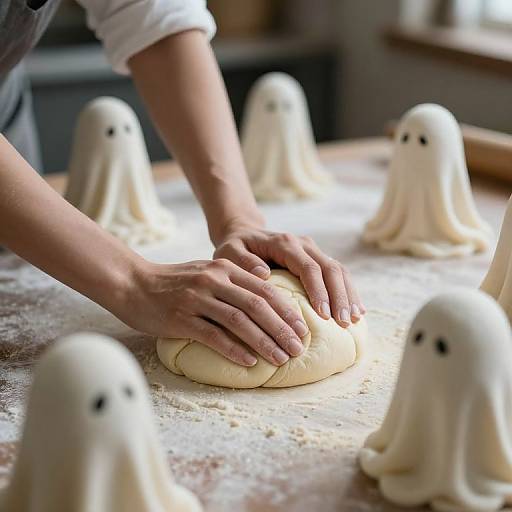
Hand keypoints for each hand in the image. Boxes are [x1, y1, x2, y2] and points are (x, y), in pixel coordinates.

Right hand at [121, 259, 309, 366]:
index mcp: (225, 268)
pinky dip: (233, 349)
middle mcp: (214, 280)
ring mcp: (197, 298)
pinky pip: (213, 335)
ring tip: (280, 359)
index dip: (287, 311)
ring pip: (239, 321)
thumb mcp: (206, 272)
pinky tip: (249, 362)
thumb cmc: (174, 282)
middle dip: (282, 329)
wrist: (133, 284)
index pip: (265, 290)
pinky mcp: (181, 318)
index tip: (302, 330)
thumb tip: (265, 303)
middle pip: (257, 306)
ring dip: (264, 342)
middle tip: (298, 349)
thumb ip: (234, 282)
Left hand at [213, 226, 365, 327]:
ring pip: (339, 271)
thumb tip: (263, 274)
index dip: (319, 291)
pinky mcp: (317, 259)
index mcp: (285, 243)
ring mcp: (313, 250)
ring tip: (354, 321)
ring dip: (348, 295)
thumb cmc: (234, 248)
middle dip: (340, 297)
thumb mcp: (229, 252)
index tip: (324, 316)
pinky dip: (348, 292)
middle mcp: (304, 244)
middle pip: (330, 268)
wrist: (244, 235)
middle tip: (344, 323)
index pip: (308, 267)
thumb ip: (243, 261)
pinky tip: (356, 311)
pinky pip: (338, 275)